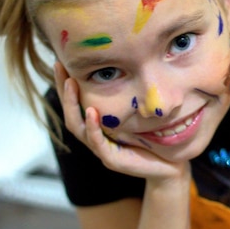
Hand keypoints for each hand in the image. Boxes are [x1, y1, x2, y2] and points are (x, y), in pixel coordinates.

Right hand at [54, 62, 188, 181]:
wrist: (169, 167)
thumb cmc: (153, 139)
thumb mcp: (136, 114)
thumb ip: (124, 98)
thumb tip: (122, 66)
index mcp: (97, 128)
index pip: (75, 105)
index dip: (65, 85)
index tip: (60, 62)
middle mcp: (95, 139)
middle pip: (70, 114)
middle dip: (63, 90)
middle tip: (59, 66)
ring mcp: (102, 151)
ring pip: (77, 128)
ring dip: (73, 104)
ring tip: (71, 83)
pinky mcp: (113, 160)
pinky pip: (98, 143)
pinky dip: (92, 128)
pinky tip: (90, 112)